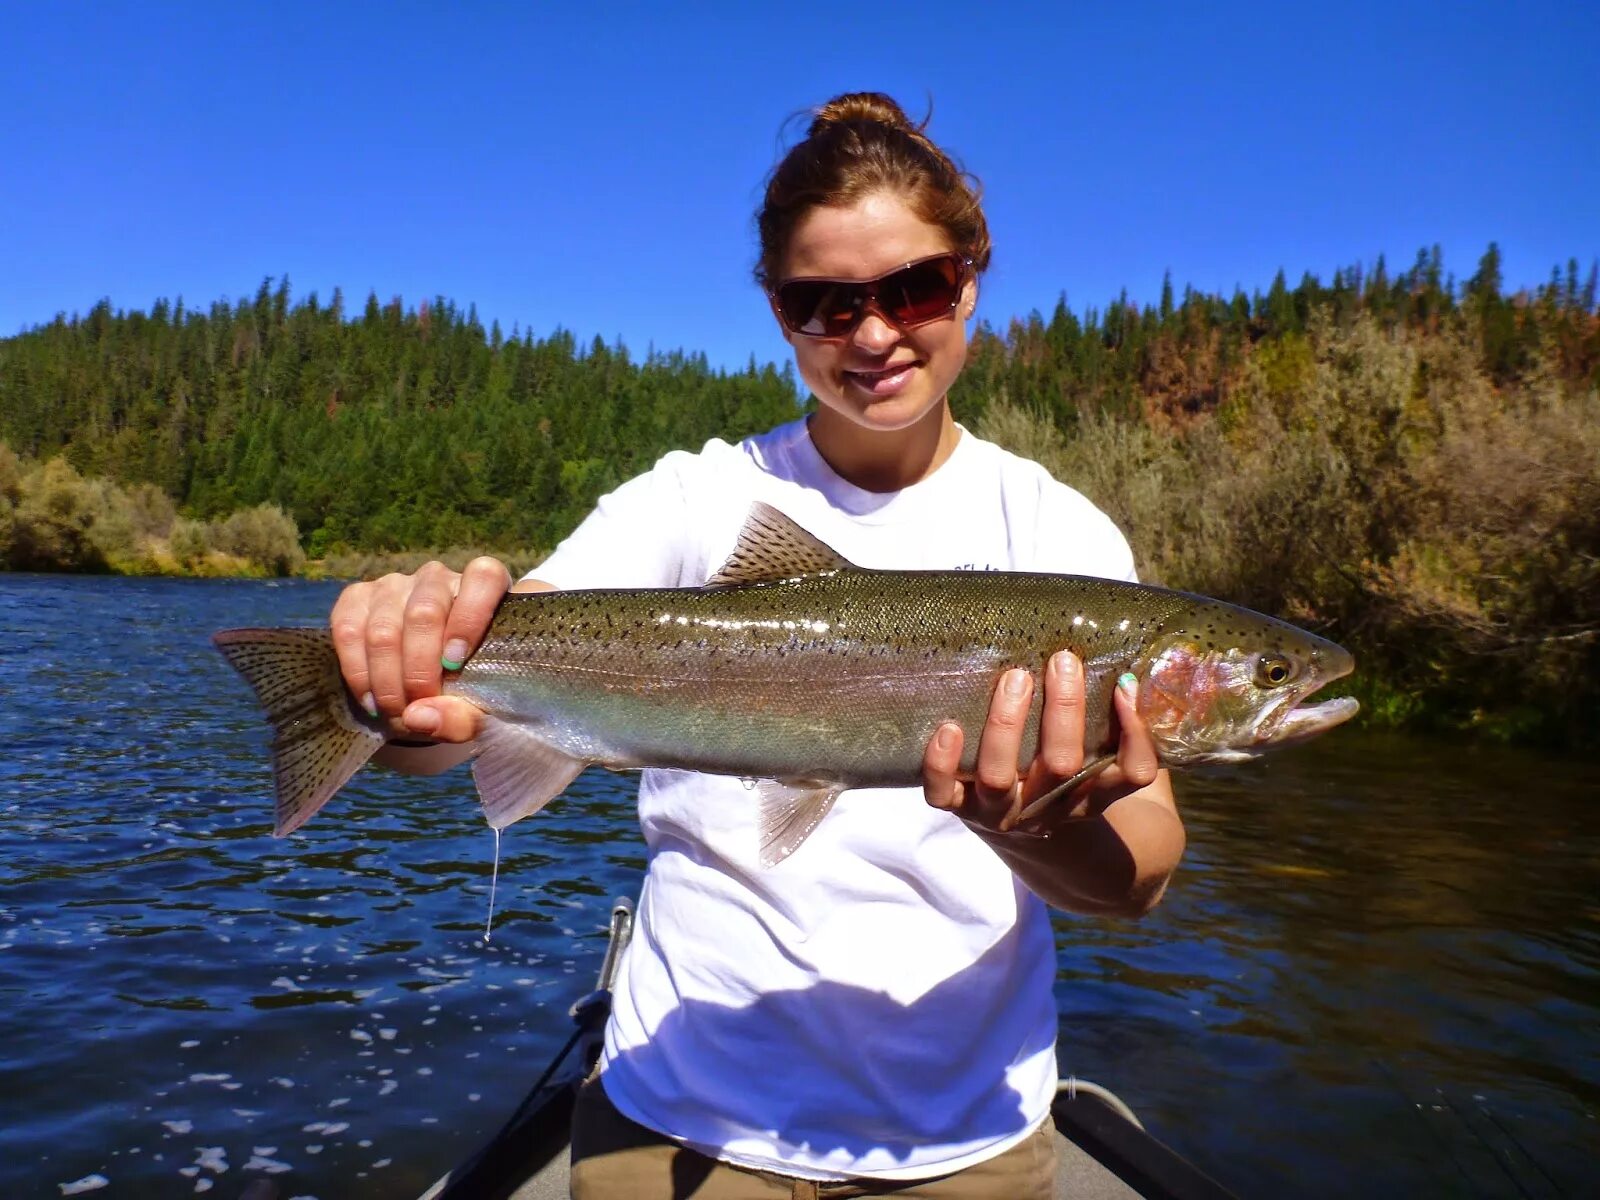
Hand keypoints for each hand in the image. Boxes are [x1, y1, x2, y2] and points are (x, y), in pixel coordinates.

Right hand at [329, 557, 513, 742]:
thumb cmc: (466, 690)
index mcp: (484, 588)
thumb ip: (463, 717)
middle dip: (418, 671)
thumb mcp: (479, 710)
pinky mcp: (358, 597)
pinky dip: (357, 673)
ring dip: (386, 681)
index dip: (469, 619)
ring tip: (396, 713)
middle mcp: (438, 578)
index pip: (483, 578)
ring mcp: (395, 584)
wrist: (427, 686)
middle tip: (419, 707)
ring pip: (383, 629)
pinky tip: (371, 700)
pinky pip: (348, 630)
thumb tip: (417, 715)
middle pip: (424, 613)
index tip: (454, 665)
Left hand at [922, 651, 1161, 834]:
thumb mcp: (1101, 759)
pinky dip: (941, 764)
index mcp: (1093, 794)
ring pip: (999, 777)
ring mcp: (1000, 812)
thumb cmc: (1066, 776)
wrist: (1025, 837)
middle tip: (1062, 662)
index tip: (1123, 684)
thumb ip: (1118, 724)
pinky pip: (943, 795)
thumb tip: (1129, 672)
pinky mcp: (959, 809)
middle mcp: (1048, 807)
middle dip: (1063, 709)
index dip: (1134, 733)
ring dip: (1005, 725)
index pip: (1132, 773)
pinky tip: (948, 728)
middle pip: (1062, 764)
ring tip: (1015, 678)